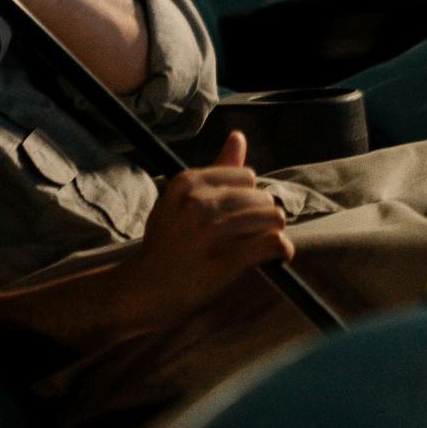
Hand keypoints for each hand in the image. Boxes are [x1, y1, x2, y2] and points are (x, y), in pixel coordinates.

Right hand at [111, 133, 290, 335]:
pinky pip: (275, 243)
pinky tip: (274, 258)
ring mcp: (213, 231)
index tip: (238, 217)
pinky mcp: (228, 259)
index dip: (247, 197)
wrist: (145, 290)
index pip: (247, 176)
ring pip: (273, 218)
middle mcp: (200, 202)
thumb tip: (239, 136)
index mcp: (188, 182)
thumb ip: (215, 168)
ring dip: (272, 234)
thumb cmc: (167, 244)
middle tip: (250, 236)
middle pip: (263, 197)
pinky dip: (281, 252)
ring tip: (260, 247)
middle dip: (262, 216)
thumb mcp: (179, 200)